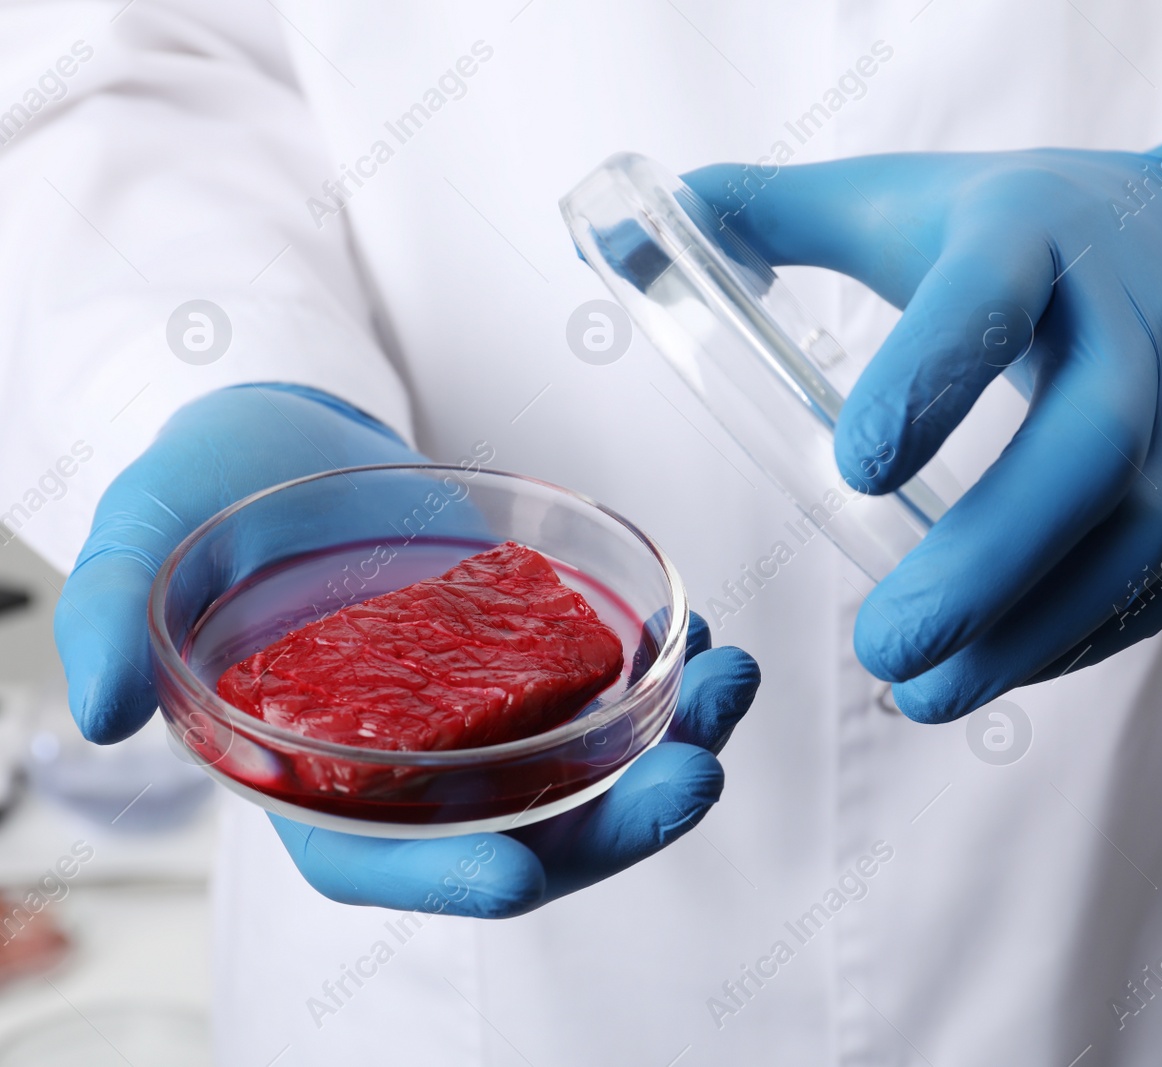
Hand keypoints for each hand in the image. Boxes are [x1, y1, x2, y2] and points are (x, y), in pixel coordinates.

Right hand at [55, 383, 760, 916]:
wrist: (282, 443)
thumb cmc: (205, 506)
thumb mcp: (138, 548)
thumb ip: (111, 619)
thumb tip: (98, 710)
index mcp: (310, 773)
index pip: (377, 858)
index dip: (445, 876)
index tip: (522, 871)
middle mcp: (409, 766)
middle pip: (520, 830)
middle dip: (616, 822)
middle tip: (697, 776)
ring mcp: (478, 714)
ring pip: (585, 767)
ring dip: (671, 743)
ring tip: (733, 684)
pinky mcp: (525, 656)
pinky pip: (605, 690)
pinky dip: (662, 674)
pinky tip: (705, 634)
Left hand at [685, 135, 1161, 721]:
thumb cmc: (1028, 231)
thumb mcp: (908, 201)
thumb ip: (775, 214)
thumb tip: (623, 236)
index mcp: (1033, 232)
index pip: (992, 295)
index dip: (932, 378)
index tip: (851, 471)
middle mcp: (1134, 317)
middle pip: (1094, 442)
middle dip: (989, 558)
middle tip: (884, 644)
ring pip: (1144, 531)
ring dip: (1035, 629)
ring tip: (925, 693)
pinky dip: (1082, 639)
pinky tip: (997, 676)